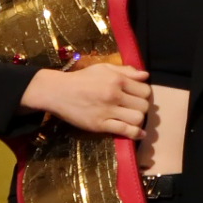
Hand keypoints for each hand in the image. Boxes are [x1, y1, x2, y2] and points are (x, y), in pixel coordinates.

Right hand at [20, 63, 151, 138]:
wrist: (57, 91)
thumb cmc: (81, 79)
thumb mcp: (103, 68)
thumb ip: (126, 71)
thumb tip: (146, 75)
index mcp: (117, 80)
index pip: (145, 90)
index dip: (144, 94)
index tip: (137, 97)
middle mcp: (114, 95)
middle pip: (143, 106)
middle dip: (142, 107)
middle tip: (134, 108)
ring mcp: (107, 111)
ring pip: (137, 119)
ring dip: (138, 120)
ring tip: (131, 118)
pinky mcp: (99, 125)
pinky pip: (125, 131)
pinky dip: (135, 133)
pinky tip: (139, 134)